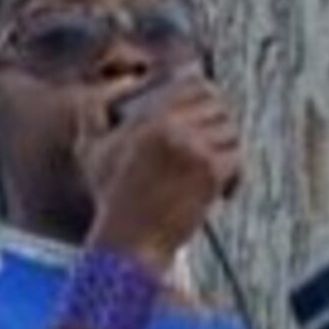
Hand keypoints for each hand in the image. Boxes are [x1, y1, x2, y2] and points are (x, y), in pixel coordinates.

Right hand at [79, 74, 241, 264]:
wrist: (128, 243)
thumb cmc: (111, 201)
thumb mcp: (92, 154)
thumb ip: (92, 116)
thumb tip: (115, 85)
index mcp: (149, 118)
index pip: (197, 85)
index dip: (209, 96)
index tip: (211, 114)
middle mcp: (172, 128)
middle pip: (219, 108)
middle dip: (221, 127)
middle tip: (216, 149)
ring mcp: (193, 149)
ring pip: (231, 133)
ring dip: (228, 153)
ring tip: (216, 176)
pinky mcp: (210, 173)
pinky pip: (237, 159)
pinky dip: (234, 177)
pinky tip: (221, 194)